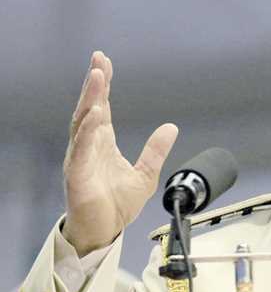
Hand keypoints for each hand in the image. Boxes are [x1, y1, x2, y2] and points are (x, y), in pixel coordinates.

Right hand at [62, 51, 177, 255]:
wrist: (105, 231)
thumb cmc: (117, 205)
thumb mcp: (145, 174)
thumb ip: (155, 150)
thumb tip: (171, 127)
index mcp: (102, 143)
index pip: (103, 108)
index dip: (104, 85)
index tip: (104, 62)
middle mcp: (89, 146)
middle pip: (90, 108)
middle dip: (95, 84)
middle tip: (99, 60)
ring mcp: (81, 159)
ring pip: (83, 123)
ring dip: (90, 99)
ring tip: (98, 78)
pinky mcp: (78, 175)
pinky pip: (82, 149)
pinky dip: (88, 131)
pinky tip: (95, 114)